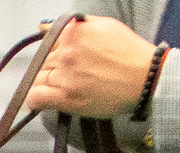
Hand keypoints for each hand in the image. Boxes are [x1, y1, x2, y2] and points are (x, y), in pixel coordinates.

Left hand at [23, 16, 160, 120]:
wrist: (145, 77)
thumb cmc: (129, 53)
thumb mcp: (103, 26)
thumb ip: (72, 25)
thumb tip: (42, 26)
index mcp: (73, 32)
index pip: (47, 42)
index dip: (54, 54)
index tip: (63, 62)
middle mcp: (66, 52)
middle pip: (42, 62)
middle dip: (52, 69)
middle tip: (70, 77)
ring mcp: (65, 75)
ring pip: (38, 79)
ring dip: (47, 84)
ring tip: (66, 88)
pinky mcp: (67, 97)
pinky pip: (36, 98)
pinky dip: (35, 99)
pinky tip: (44, 100)